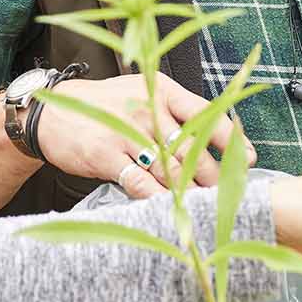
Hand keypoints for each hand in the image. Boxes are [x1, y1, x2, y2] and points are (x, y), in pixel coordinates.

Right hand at [39, 73, 253, 196]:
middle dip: (213, 176)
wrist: (51, 112)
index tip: (250, 158)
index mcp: (163, 91)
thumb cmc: (104, 106)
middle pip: (192, 149)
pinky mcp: (107, 156)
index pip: (206, 114)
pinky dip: (159, 200)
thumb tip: (212, 138)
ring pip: (171, 170)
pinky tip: (172, 210)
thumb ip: (174, 113)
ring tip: (206, 208)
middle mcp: (149, 110)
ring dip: (191, 192)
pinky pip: (141, 183)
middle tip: (226, 195)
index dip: (231, 138)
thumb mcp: (142, 94)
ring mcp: (127, 133)